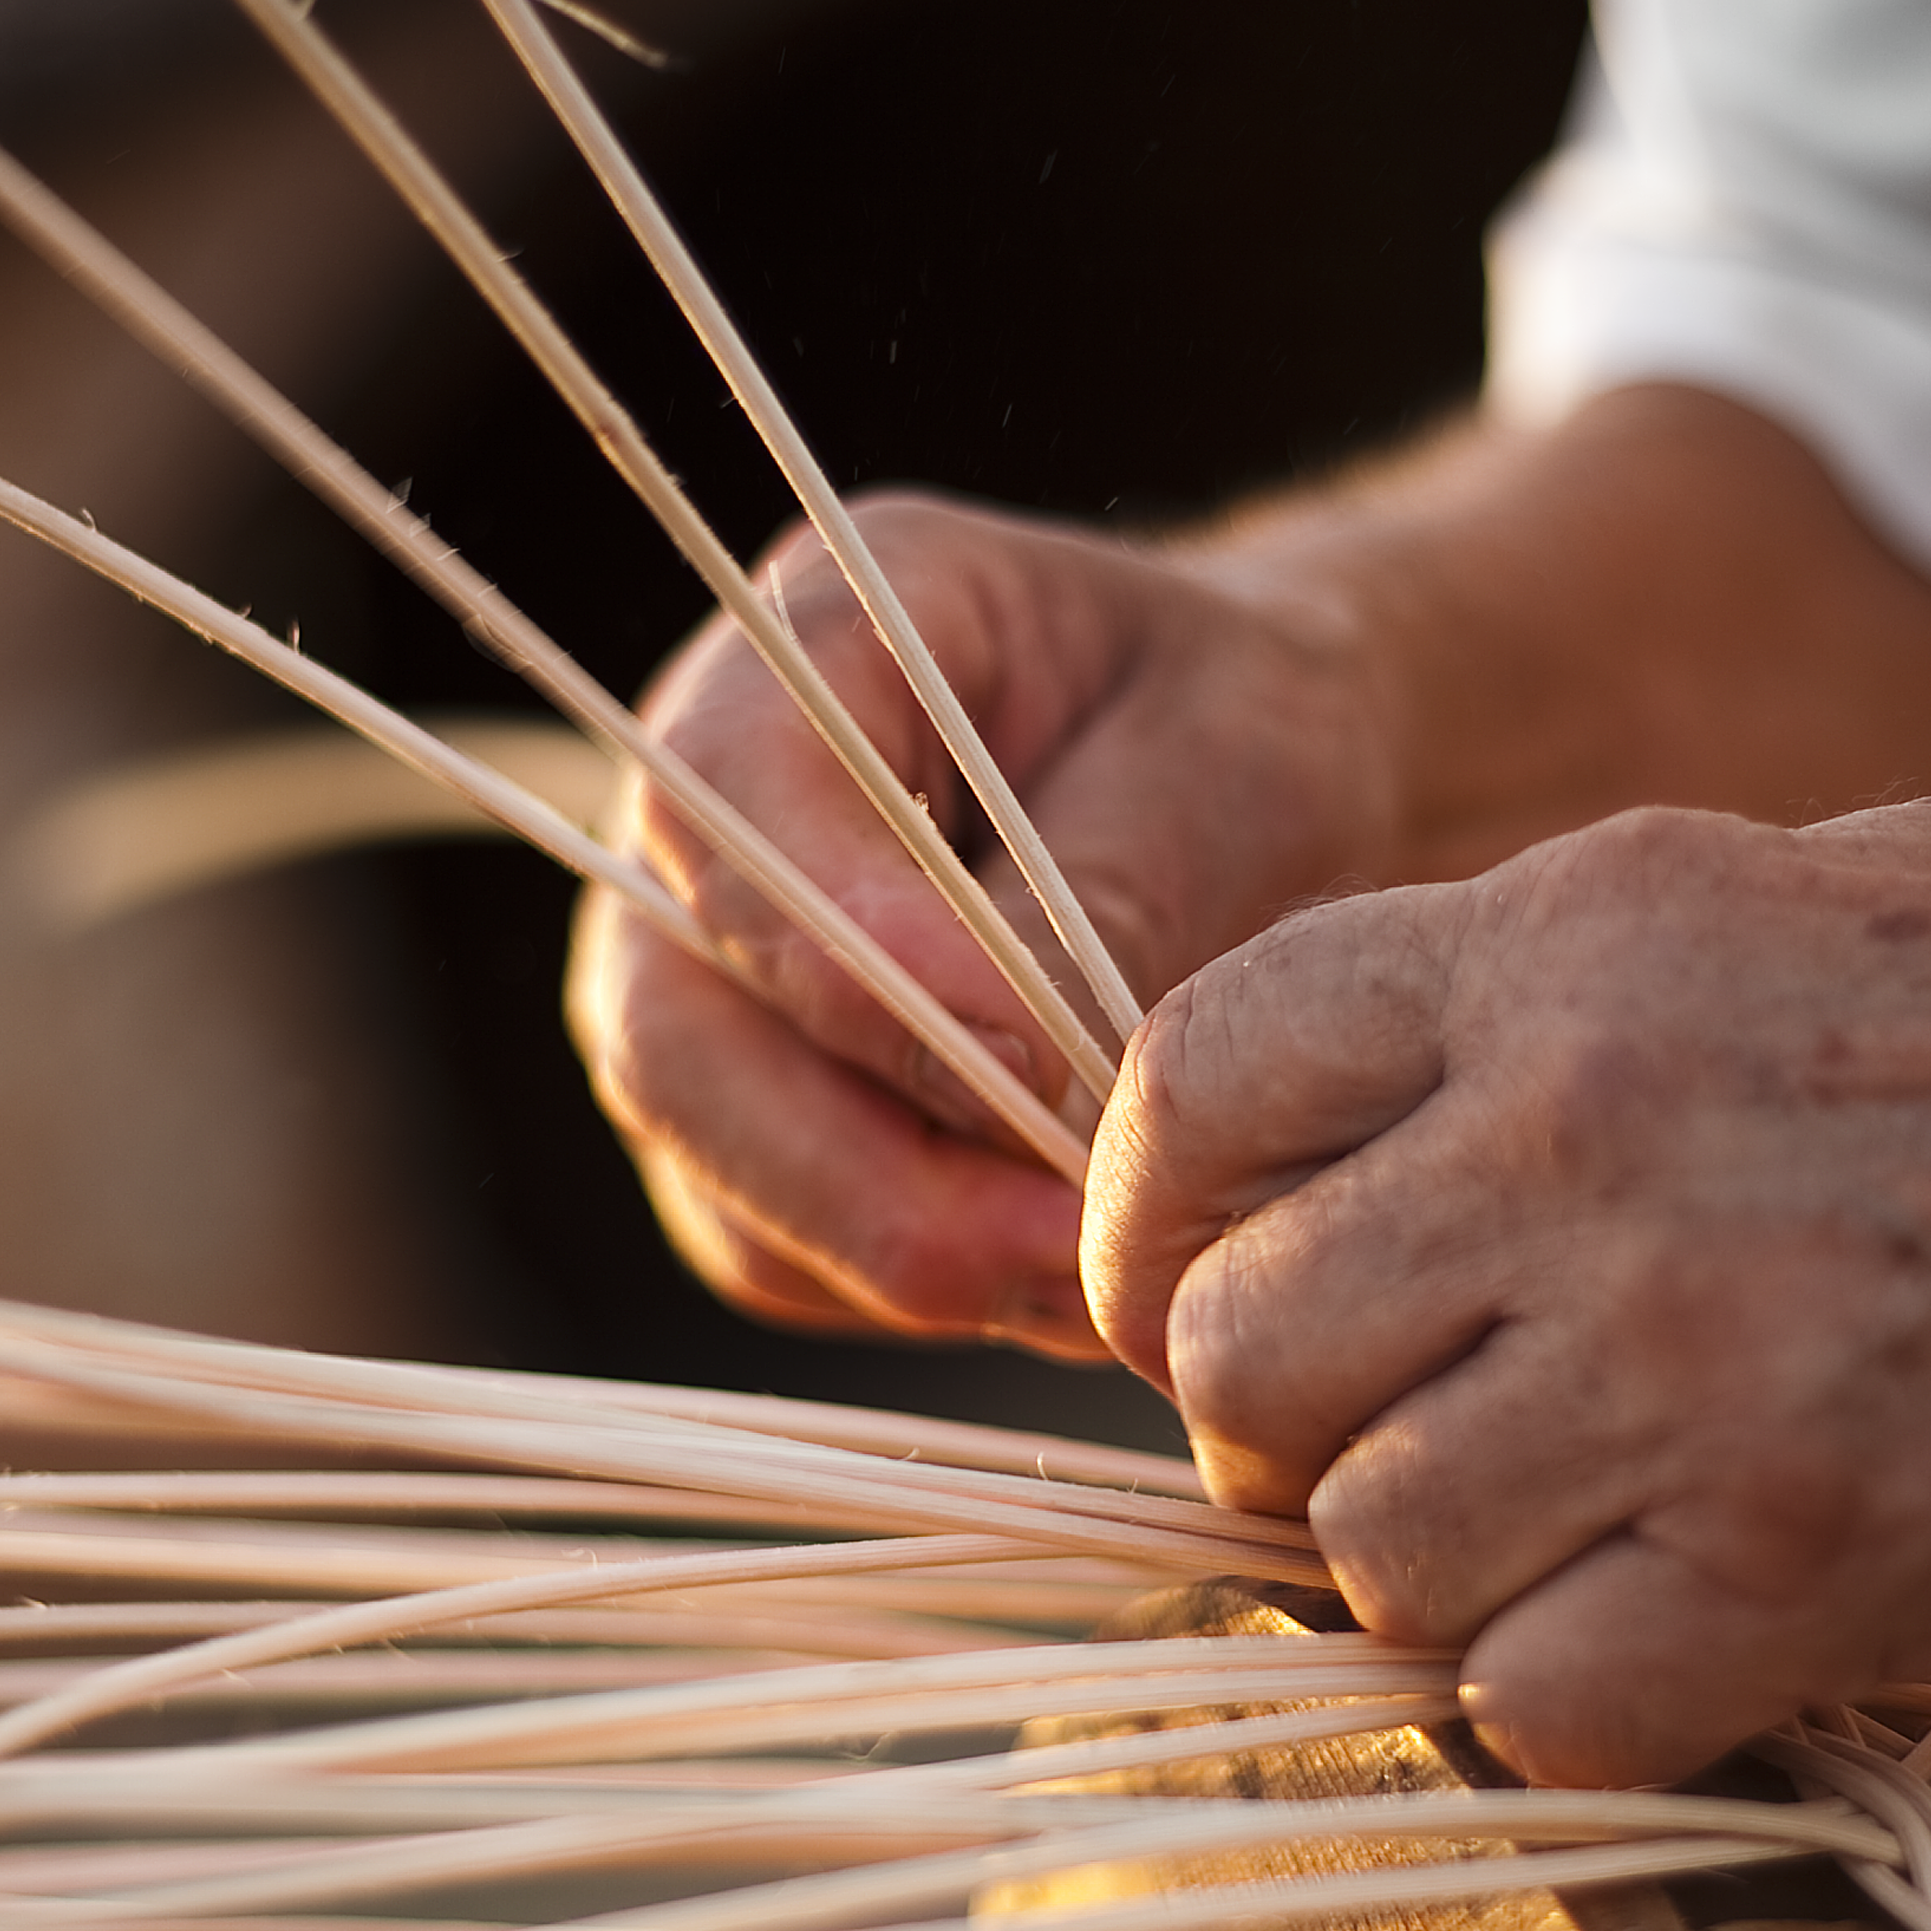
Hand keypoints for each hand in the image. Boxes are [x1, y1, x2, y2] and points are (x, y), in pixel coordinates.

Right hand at [569, 493, 1396, 1356]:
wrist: (1258, 789)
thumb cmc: (1247, 729)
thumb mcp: (1235, 755)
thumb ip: (1107, 892)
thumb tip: (1016, 1077)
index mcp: (809, 640)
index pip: (730, 807)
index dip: (848, 955)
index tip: (1029, 1059)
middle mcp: (700, 828)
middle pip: (672, 1034)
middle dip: (861, 1172)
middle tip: (1065, 1241)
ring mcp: (703, 989)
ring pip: (717, 1177)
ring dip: (903, 1253)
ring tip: (1102, 1271)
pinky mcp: (751, 1130)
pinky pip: (784, 1256)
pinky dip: (916, 1290)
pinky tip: (1065, 1274)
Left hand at [1086, 794, 1930, 1782]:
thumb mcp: (1780, 897)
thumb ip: (1533, 1032)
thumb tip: (1336, 1210)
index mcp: (1562, 933)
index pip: (1182, 1088)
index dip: (1155, 1236)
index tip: (1206, 1317)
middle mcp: (1582, 1126)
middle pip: (1234, 1359)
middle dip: (1291, 1445)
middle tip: (1425, 1460)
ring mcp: (1694, 1343)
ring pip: (1365, 1556)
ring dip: (1447, 1590)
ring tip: (1602, 1548)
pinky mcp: (1823, 1548)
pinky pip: (1535, 1708)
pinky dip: (1584, 1711)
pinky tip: (1702, 1642)